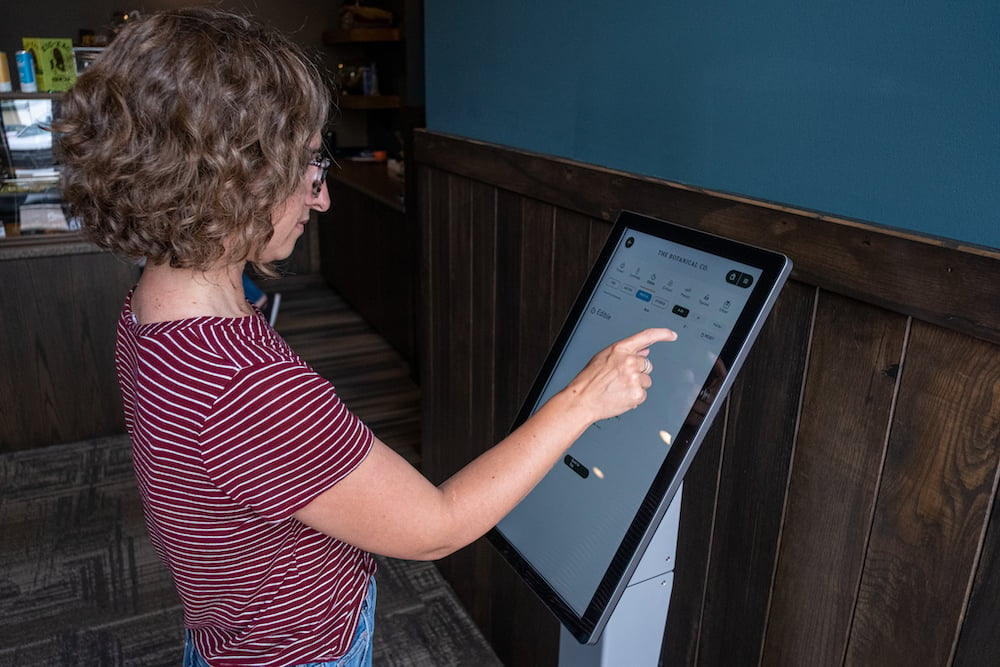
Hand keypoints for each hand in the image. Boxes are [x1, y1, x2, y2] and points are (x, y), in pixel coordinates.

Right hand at [561, 328, 677, 422]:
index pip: (646, 337)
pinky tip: (620, 396)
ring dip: (636, 385)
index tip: (671, 335)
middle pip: (647, 365)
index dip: (662, 334)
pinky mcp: (637, 394)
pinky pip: (643, 394)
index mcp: (620, 349)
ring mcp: (634, 378)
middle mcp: (629, 361)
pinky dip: (634, 397)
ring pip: (646, 381)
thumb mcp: (604, 357)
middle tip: (620, 378)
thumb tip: (644, 351)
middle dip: (638, 371)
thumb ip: (626, 352)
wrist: (583, 399)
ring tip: (618, 388)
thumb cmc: (590, 379)